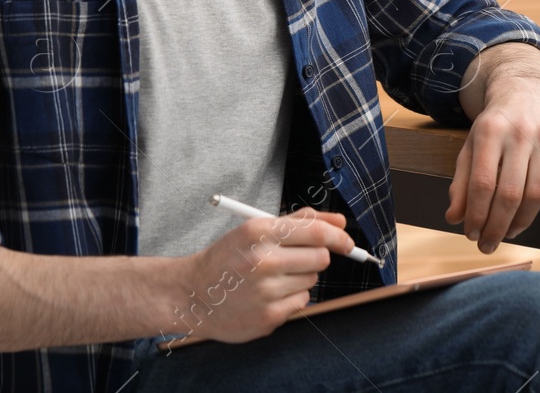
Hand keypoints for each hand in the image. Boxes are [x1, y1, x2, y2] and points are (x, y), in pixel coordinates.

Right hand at [171, 207, 352, 344]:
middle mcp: (262, 261)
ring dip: (300, 277)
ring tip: (272, 278)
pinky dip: (291, 298)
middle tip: (294, 259)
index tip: (347, 242)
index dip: (338, 236)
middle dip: (315, 257)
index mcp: (259, 232)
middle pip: (320, 258)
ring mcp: (265, 292)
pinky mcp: (267, 317)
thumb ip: (300, 221)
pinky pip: (301, 302)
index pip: (316, 232)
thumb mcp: (256, 229)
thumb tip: (339, 221)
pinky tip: (268, 295)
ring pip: (311, 280)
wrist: (192, 295)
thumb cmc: (228, 258)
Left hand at [447, 51, 539, 254]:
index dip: (476, 215)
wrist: (525, 91)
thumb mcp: (471, 147)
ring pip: (537, 192)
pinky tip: (528, 208)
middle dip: (497, 227)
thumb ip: (461, 182)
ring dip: (521, 221)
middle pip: (510, 193)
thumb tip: (455, 218)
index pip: (482, 183)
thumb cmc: (495, 126)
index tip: (471, 235)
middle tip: (488, 245)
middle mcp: (520, 130)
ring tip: (508, 232)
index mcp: (489, 130)